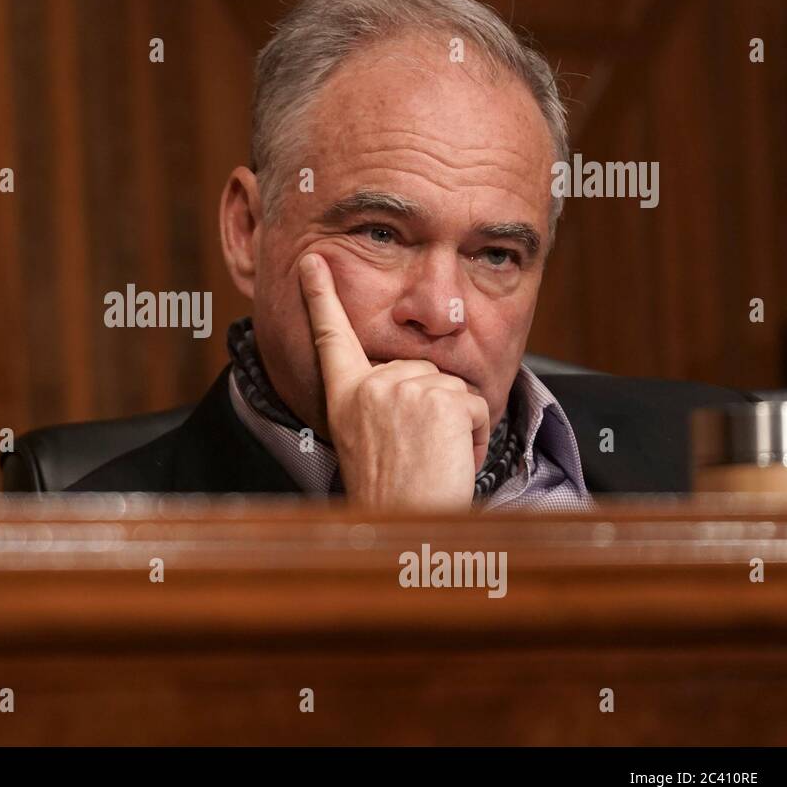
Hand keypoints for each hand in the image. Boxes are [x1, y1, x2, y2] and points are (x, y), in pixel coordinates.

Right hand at [298, 252, 490, 510]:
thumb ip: (379, 401)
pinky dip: (474, 435)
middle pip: (421, 370)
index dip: (320, 296)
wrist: (407, 525)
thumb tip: (411, 377)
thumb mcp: (369, 440)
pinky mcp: (439, 398)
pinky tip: (450, 460)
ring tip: (432, 459)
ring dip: (455, 425)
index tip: (312, 261)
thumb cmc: (392, 495)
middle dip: (434, 409)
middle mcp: (368, 386)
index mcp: (345, 396)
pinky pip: (474, 405)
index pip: (331, 337)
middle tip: (417, 453)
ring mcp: (402, 389)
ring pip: (451, 387)